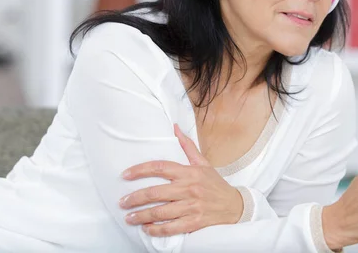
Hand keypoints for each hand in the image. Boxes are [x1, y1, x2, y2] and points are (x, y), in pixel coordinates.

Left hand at [119, 124, 243, 236]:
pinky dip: (157, 230)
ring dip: (141, 216)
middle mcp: (189, 188)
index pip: (160, 167)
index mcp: (189, 172)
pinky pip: (171, 228)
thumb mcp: (203, 163)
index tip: (125, 175)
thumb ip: (187, 146)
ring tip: (129, 218)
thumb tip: (175, 128)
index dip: (140, 170)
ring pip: (161, 212)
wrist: (235, 206)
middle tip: (122, 202)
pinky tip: (147, 229)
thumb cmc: (216, 184)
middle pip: (155, 193)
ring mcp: (192, 206)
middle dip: (135, 198)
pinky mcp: (195, 222)